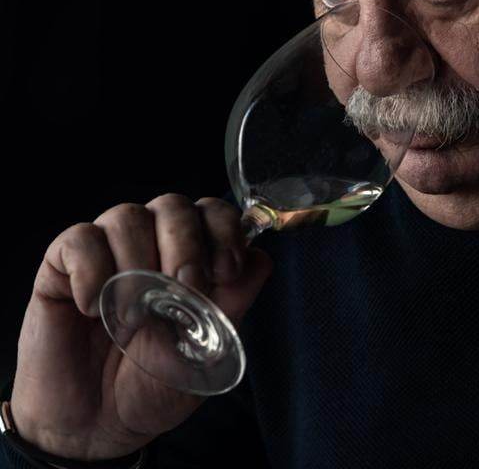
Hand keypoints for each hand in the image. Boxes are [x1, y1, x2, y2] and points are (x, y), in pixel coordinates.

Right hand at [9, 195, 272, 460]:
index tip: (226, 269)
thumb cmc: (151, 384)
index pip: (213, 213)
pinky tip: (93, 309)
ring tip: (133, 316)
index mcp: (190, 255)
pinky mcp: (63, 264)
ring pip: (127, 216)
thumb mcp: (203, 353)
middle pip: (173, 206)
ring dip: (136, 263)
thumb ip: (231, 305)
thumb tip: (261, 260)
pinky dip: (91, 272)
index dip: (224, 231)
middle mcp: (150, 242)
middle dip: (184, 243)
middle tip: (182, 287)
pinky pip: (79, 240)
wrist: (94, 426)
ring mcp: (107, 248)